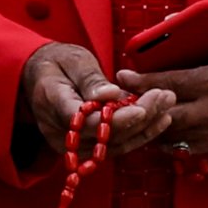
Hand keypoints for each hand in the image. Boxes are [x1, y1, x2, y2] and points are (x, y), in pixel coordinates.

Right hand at [19, 43, 156, 161]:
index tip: (143, 108)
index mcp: (53, 103)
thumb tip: (110, 94)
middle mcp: (61, 132)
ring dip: (147, 127)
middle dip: (142, 118)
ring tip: (168, 105)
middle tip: (166, 96)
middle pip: (107, 136)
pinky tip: (161, 118)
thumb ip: (90, 79)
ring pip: (116, 144)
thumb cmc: (57, 63)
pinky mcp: (86, 147)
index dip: (118, 119)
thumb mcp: (72, 60)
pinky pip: (117, 145)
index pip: (88, 121)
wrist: (39, 77)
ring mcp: (73, 144)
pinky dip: (140, 133)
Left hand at [112, 8, 207, 157]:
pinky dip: (168, 138)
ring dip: (151, 124)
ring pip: (171, 137)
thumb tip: (168, 21)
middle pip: (165, 116)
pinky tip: (158, 124)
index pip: (169, 84)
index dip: (141, 81)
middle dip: (140, 105)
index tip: (122, 75)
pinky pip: (185, 148)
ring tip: (135, 109)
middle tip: (121, 95)